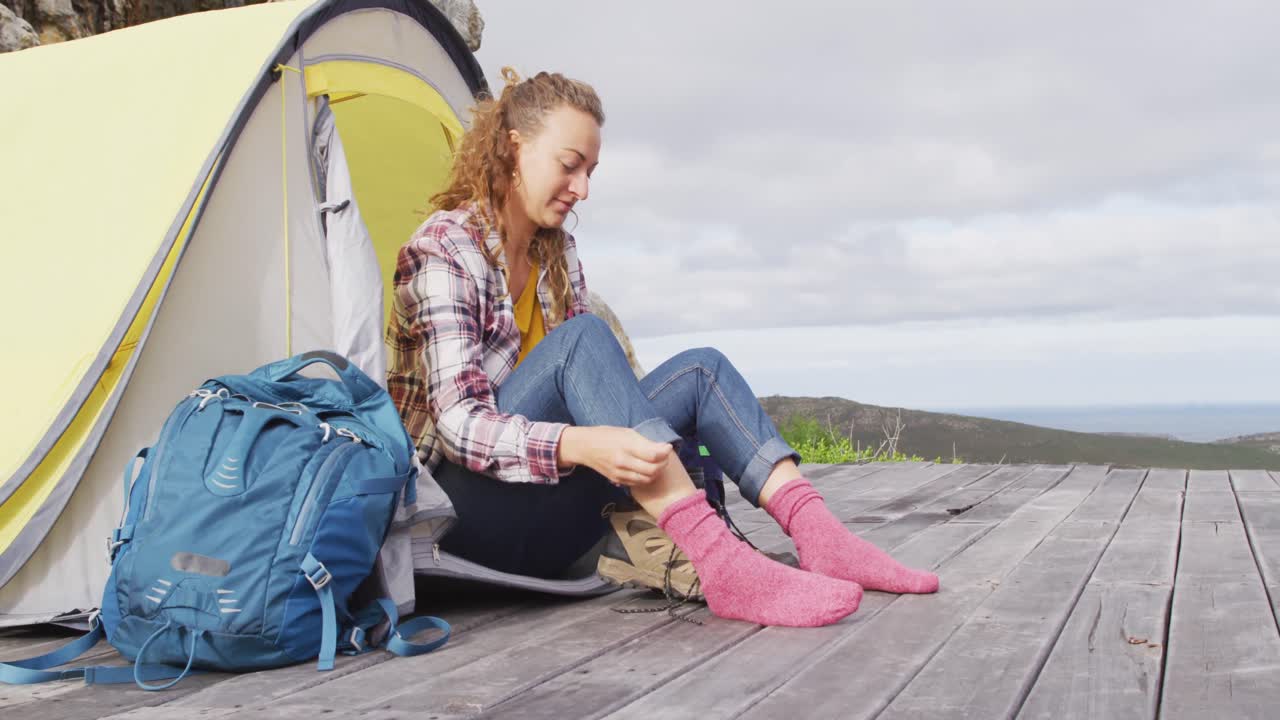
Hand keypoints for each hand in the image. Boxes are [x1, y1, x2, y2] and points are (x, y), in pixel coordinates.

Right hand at [559, 426, 673, 486]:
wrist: (585, 447)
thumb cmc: (607, 435)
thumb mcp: (626, 432)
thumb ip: (644, 441)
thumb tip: (663, 447)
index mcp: (626, 446)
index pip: (653, 455)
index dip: (665, 452)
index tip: (668, 447)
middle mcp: (623, 462)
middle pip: (653, 470)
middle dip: (663, 464)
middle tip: (665, 457)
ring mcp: (619, 473)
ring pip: (646, 479)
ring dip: (656, 473)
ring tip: (658, 464)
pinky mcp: (617, 480)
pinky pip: (637, 483)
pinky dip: (646, 478)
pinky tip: (646, 470)